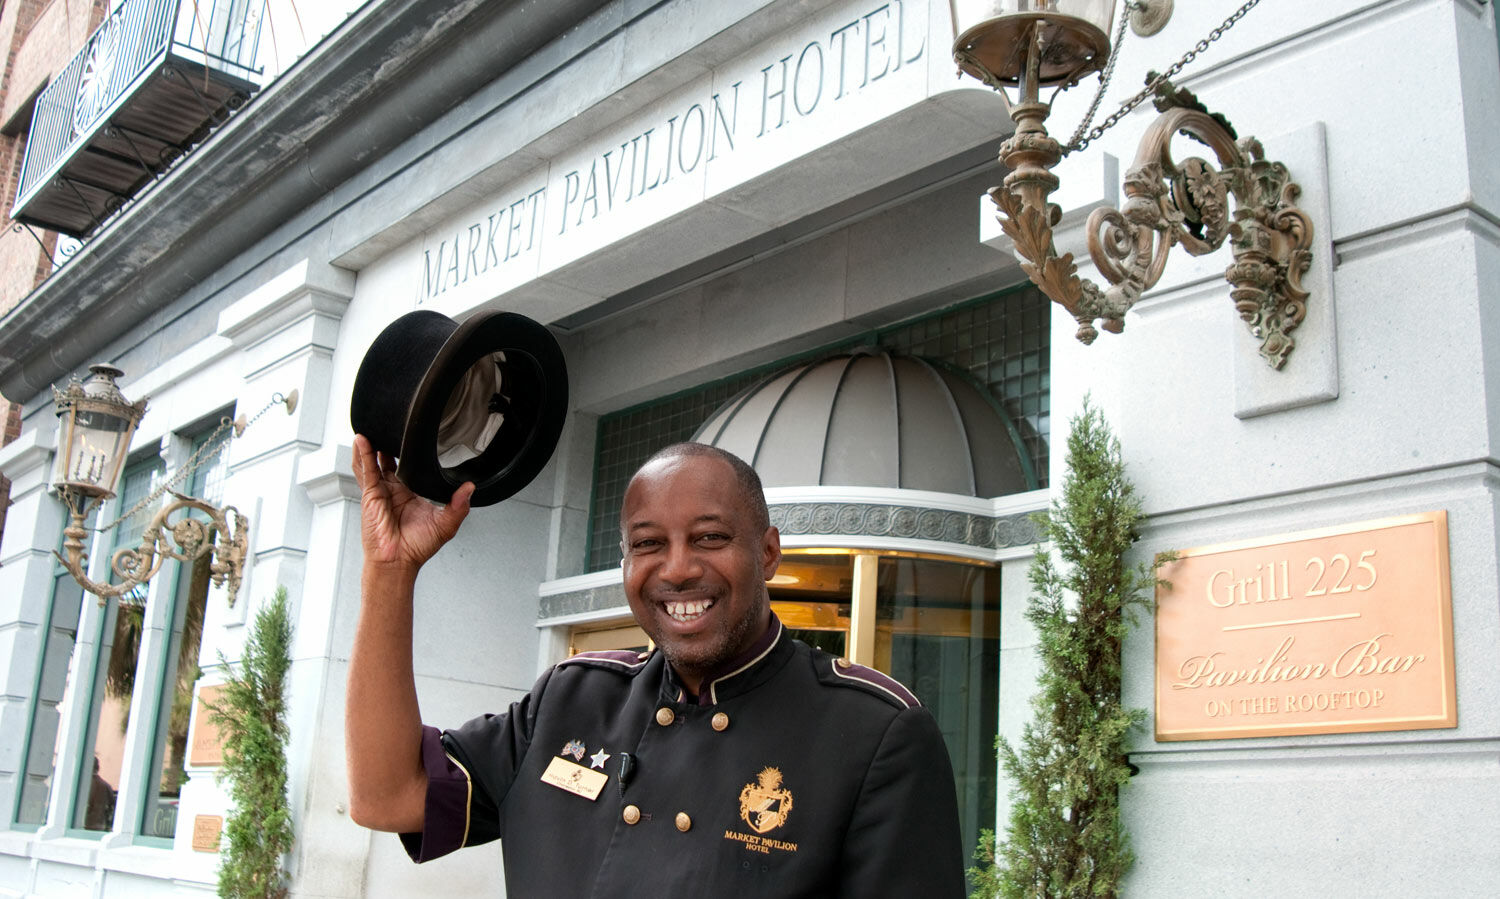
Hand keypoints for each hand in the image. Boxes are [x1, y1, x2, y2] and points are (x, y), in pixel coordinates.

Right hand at [352, 434, 473, 569]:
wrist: (398, 562)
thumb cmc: (417, 548)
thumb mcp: (446, 524)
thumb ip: (459, 506)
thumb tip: (470, 488)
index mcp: (408, 494)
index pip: (405, 468)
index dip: (405, 453)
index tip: (412, 437)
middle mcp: (392, 491)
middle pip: (385, 461)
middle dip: (385, 444)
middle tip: (390, 425)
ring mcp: (379, 492)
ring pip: (371, 462)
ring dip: (370, 445)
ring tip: (371, 427)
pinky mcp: (370, 496)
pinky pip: (365, 471)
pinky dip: (363, 455)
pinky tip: (363, 441)